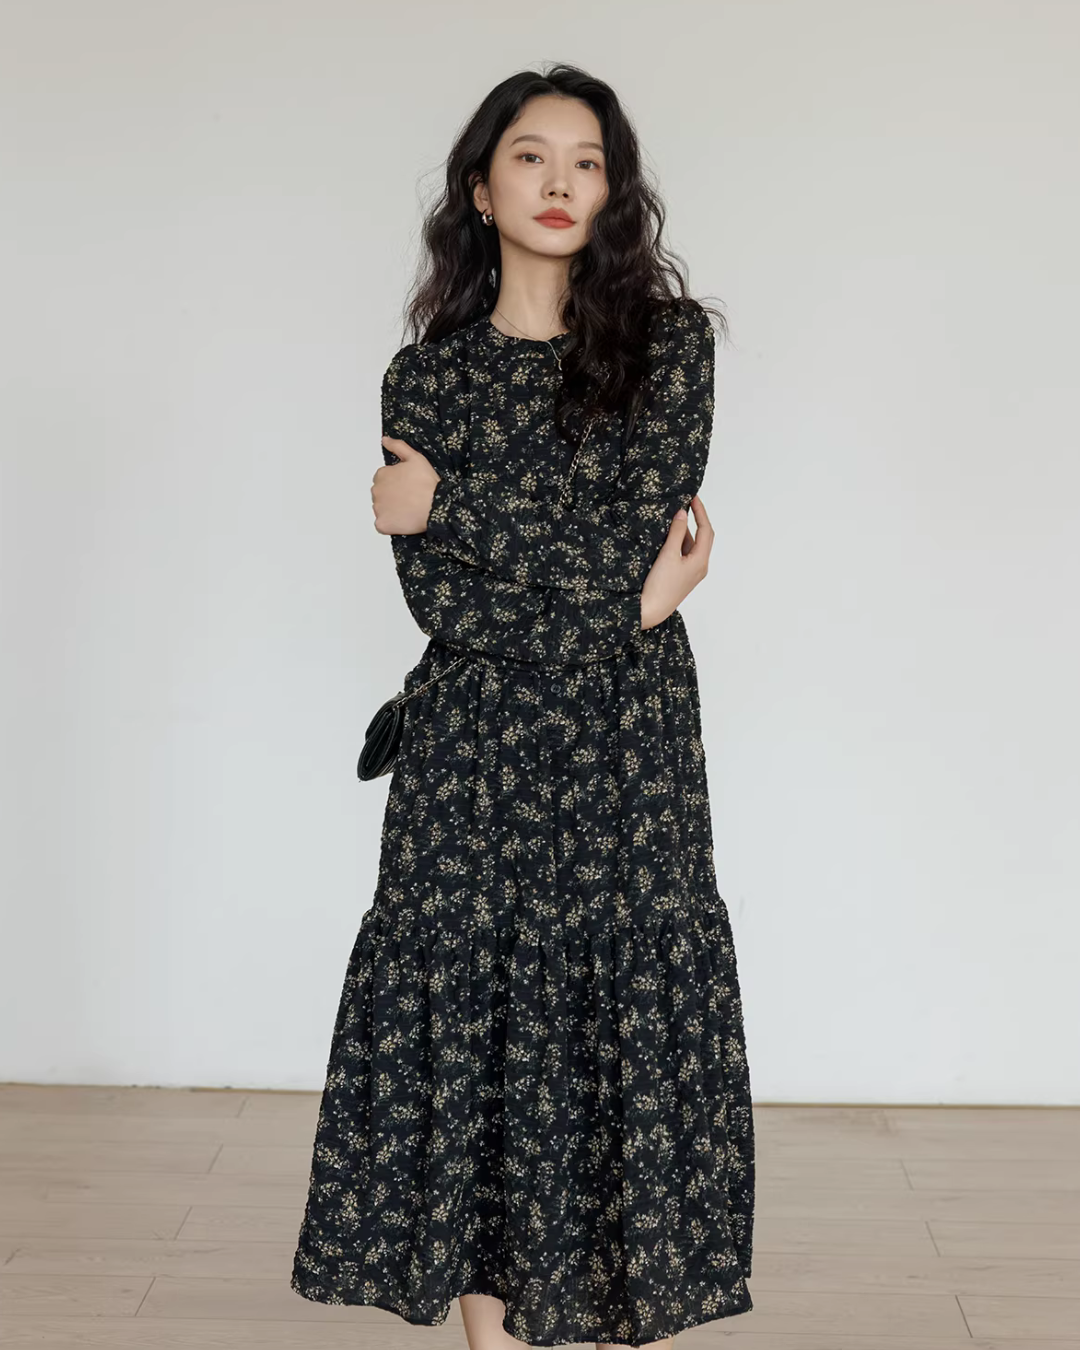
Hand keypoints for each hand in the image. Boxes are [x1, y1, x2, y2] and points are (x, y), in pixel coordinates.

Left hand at [373, 435, 440, 533]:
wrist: (437, 506)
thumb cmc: (428, 483)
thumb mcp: (416, 458)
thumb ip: (398, 446)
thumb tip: (385, 440)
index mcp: (381, 474)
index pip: (383, 479)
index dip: (397, 483)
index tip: (408, 486)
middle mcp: (376, 491)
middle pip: (381, 494)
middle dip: (392, 496)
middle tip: (409, 498)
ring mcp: (378, 509)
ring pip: (381, 509)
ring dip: (391, 510)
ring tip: (408, 509)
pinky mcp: (382, 524)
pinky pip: (382, 525)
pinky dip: (390, 524)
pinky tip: (403, 520)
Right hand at [640, 495, 712, 629]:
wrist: (650, 611)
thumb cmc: (660, 586)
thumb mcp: (668, 554)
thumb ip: (676, 532)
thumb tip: (682, 513)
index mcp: (700, 561)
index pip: (706, 530)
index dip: (701, 512)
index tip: (693, 497)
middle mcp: (699, 567)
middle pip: (702, 538)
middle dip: (695, 520)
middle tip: (686, 504)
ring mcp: (690, 573)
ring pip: (690, 546)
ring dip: (684, 531)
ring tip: (673, 517)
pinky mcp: (680, 577)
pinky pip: (683, 554)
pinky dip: (678, 543)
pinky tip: (667, 537)